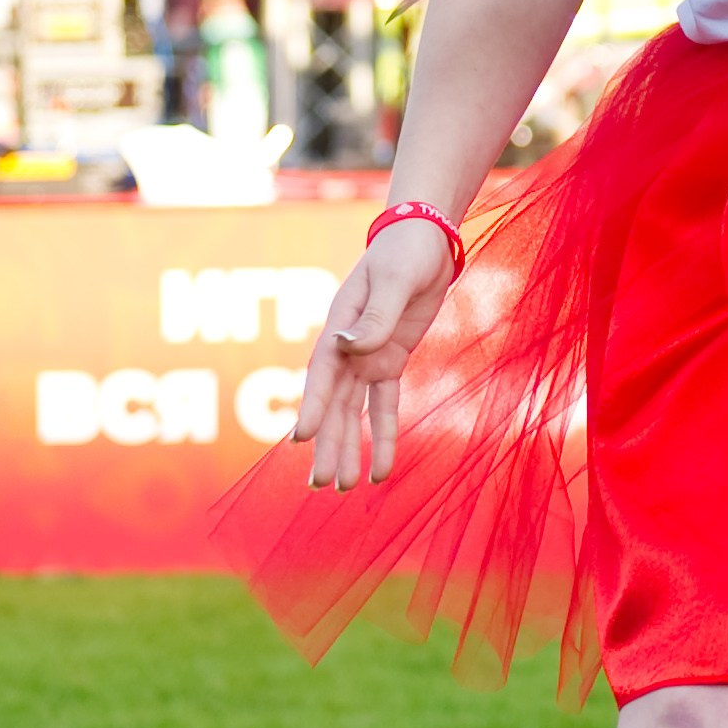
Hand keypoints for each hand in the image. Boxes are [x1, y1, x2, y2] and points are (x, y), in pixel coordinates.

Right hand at [293, 221, 456, 486]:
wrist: (426, 240)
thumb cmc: (405, 253)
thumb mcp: (394, 281)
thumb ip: (374, 316)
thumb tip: (349, 346)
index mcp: (339, 326)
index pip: (322, 374)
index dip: (313, 406)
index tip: (302, 439)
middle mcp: (346, 348)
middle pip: (334, 404)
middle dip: (327, 443)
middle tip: (321, 483)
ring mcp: (366, 357)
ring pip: (353, 413)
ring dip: (348, 448)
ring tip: (341, 488)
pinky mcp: (389, 362)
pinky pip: (384, 406)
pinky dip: (383, 436)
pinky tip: (381, 469)